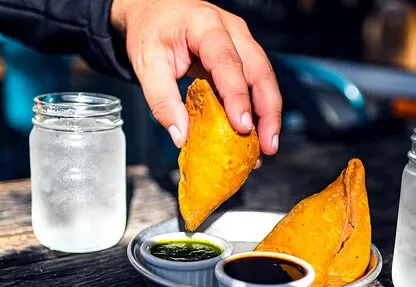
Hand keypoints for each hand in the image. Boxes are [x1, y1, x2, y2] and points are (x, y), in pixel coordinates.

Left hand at [111, 0, 281, 157]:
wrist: (153, 10)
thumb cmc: (151, 30)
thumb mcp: (146, 64)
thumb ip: (162, 101)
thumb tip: (180, 135)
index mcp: (204, 24)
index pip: (227, 61)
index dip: (237, 96)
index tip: (242, 125)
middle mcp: (230, 29)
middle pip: (259, 70)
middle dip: (267, 111)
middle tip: (267, 144)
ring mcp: (241, 41)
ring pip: (264, 77)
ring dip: (269, 113)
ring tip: (267, 145)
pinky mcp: (242, 54)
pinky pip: (256, 82)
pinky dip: (259, 108)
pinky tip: (257, 132)